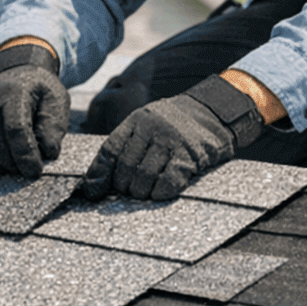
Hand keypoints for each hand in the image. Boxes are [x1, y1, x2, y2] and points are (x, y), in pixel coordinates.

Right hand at [0, 43, 69, 177]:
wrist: (15, 70)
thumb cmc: (39, 90)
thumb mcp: (56, 100)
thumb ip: (54, 126)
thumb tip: (48, 153)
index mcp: (15, 92)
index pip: (16, 129)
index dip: (25, 155)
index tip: (35, 172)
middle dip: (11, 163)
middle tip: (25, 170)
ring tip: (13, 168)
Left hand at [82, 75, 263, 200]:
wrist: (213, 111)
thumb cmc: (175, 125)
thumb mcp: (147, 125)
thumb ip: (126, 147)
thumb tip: (96, 182)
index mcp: (137, 120)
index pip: (110, 149)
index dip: (99, 174)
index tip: (93, 192)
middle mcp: (151, 128)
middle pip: (126, 166)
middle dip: (123, 186)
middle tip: (129, 191)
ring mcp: (171, 141)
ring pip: (144, 176)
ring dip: (141, 192)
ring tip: (144, 193)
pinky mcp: (189, 155)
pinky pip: (168, 181)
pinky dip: (160, 192)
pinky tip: (159, 193)